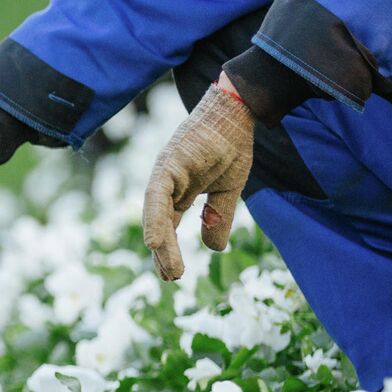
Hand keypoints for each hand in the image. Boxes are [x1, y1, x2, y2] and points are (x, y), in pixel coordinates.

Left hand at [142, 80, 254, 280]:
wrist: (237, 113)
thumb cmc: (232, 146)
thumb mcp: (228, 189)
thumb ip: (218, 217)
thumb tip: (214, 249)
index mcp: (179, 190)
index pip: (169, 225)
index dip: (169, 249)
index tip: (172, 274)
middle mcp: (166, 184)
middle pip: (160, 224)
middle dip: (164, 253)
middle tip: (170, 278)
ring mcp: (164, 174)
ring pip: (157, 215)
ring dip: (162, 243)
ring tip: (169, 270)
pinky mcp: (167, 165)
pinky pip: (156, 197)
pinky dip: (154, 219)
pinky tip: (154, 242)